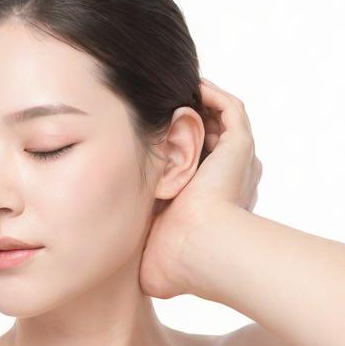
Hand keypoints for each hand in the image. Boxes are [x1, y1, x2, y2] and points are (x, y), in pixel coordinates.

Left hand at [139, 78, 262, 299]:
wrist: (199, 249)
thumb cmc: (173, 258)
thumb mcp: (145, 246)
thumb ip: (132, 241)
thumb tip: (104, 252)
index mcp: (208, 204)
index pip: (192, 170)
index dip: (172, 156)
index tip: (144, 146)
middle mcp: (226, 181)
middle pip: (207, 144)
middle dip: (184, 128)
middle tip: (155, 115)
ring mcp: (236, 162)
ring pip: (218, 125)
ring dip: (196, 108)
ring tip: (168, 95)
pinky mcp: (240, 146)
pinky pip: (230, 109)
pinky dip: (212, 95)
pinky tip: (188, 86)